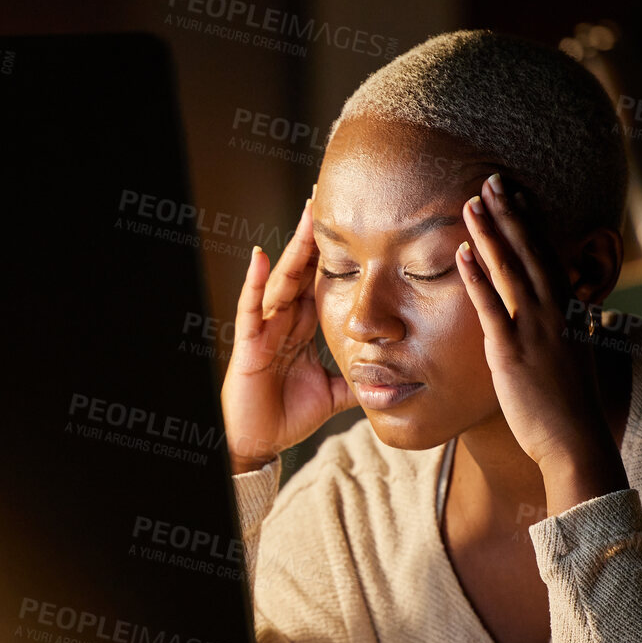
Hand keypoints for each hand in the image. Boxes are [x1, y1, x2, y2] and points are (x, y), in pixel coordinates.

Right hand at [222, 191, 356, 473]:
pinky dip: (256, 282)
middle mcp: (284, 320)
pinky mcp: (248, 344)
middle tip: (331, 198)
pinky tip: (261, 256)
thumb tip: (393, 375)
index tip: (355, 222)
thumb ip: (358, 378)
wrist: (259, 444)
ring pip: (282, 280)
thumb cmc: (288, 416)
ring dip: (294, 247)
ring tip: (307, 215)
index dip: (336, 253)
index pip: (322, 281)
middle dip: (316, 236)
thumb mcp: (335, 393)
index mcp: (303, 327)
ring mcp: (265, 329)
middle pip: (303, 270)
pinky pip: (251, 308)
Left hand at [456, 174, 626, 512]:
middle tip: (492, 179)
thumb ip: (564, 331)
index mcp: (568, 311)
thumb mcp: (571, 358)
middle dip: (510, 213)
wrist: (575, 443)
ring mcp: (534, 331)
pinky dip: (477, 277)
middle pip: (531, 251)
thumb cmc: (569, 408)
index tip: (516, 193)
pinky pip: (491, 307)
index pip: (547, 254)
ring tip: (471, 202)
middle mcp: (554, 313)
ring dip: (490, 233)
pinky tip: (462, 253)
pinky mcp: (511, 352)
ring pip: (510, 270)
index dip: (531, 221)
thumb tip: (569, 318)